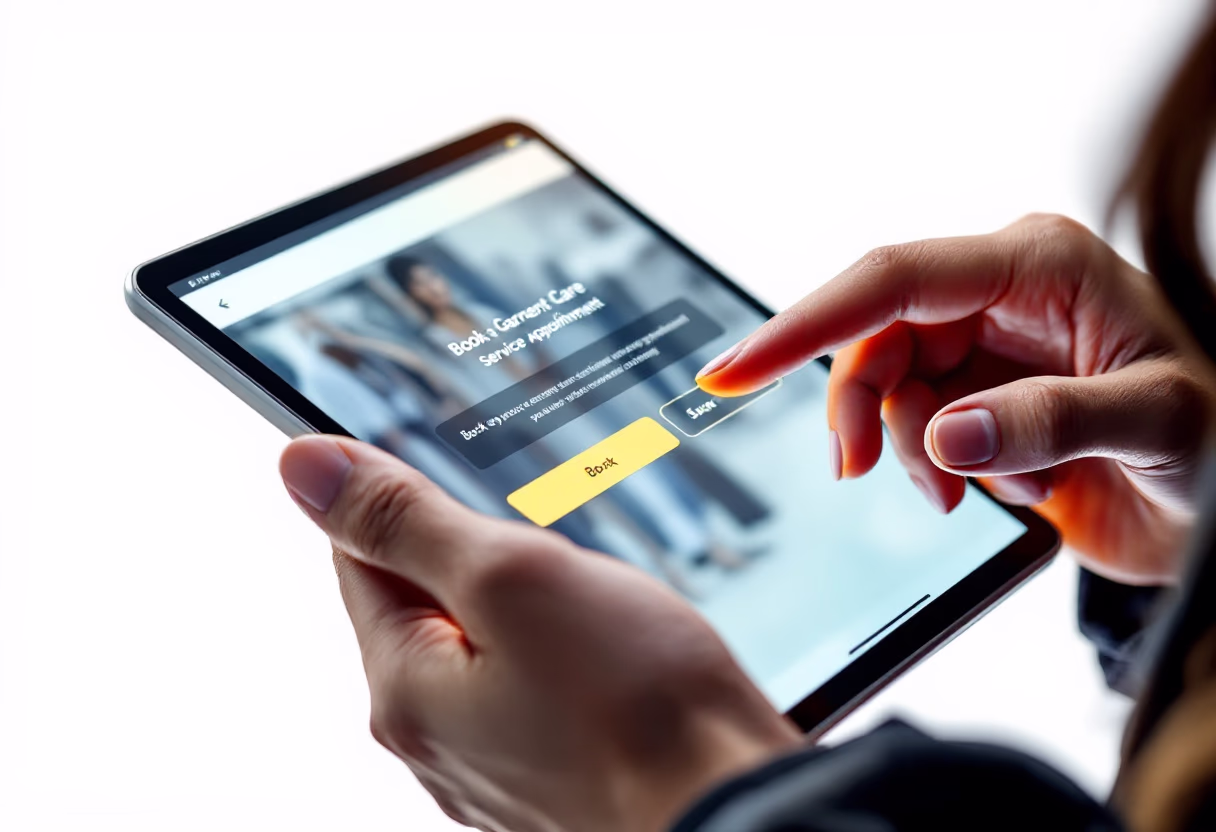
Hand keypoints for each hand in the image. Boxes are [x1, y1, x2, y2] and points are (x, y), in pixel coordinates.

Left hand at [279, 437, 800, 831]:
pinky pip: (533, 687)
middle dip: (485, 559)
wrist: (734, 806)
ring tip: (597, 612)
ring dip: (530, 606)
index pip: (358, 558)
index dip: (407, 501)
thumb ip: (404, 520)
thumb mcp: (509, 578)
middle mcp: (434, 739)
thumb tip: (302, 465)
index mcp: (404, 687)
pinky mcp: (550, 775)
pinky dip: (564, 655)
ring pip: (487, 644)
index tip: (460, 476)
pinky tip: (615, 657)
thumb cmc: (639, 704)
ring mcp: (494, 766)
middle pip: (426, 604)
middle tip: (556, 558)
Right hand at [697, 214, 1215, 585]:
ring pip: (885, 392)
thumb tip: (947, 436)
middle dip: (863, 411)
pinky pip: (910, 428)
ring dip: (912, 453)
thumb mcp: (1154, 425)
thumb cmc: (1213, 444)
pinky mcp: (973, 396)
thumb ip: (1049, 424)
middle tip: (858, 472)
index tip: (738, 371)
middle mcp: (998, 294)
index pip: (892, 281)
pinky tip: (998, 491)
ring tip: (975, 494)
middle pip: (872, 340)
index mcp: (1038, 265)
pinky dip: (933, 470)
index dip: (805, 324)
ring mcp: (982, 346)